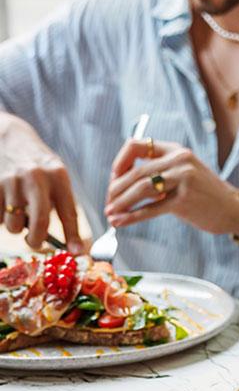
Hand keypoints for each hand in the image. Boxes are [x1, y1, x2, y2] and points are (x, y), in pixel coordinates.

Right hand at [0, 114, 82, 251]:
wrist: (7, 139)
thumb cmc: (37, 165)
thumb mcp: (55, 176)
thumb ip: (61, 203)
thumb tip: (70, 242)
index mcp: (57, 175)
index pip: (69, 212)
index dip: (73, 236)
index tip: (78, 252)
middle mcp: (35, 177)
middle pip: (40, 223)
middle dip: (38, 240)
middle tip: (36, 241)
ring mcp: (10, 181)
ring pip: (14, 225)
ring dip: (15, 226)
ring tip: (17, 209)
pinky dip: (1, 218)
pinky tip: (4, 202)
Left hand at [104, 139, 238, 235]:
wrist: (234, 210)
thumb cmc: (205, 194)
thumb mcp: (185, 173)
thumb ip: (160, 172)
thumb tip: (124, 182)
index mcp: (176, 150)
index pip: (137, 146)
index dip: (120, 162)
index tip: (113, 179)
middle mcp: (179, 160)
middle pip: (135, 171)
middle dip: (115, 189)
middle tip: (108, 202)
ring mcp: (183, 179)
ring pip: (140, 189)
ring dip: (121, 203)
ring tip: (110, 214)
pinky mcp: (184, 200)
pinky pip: (151, 209)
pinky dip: (132, 216)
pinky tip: (121, 222)